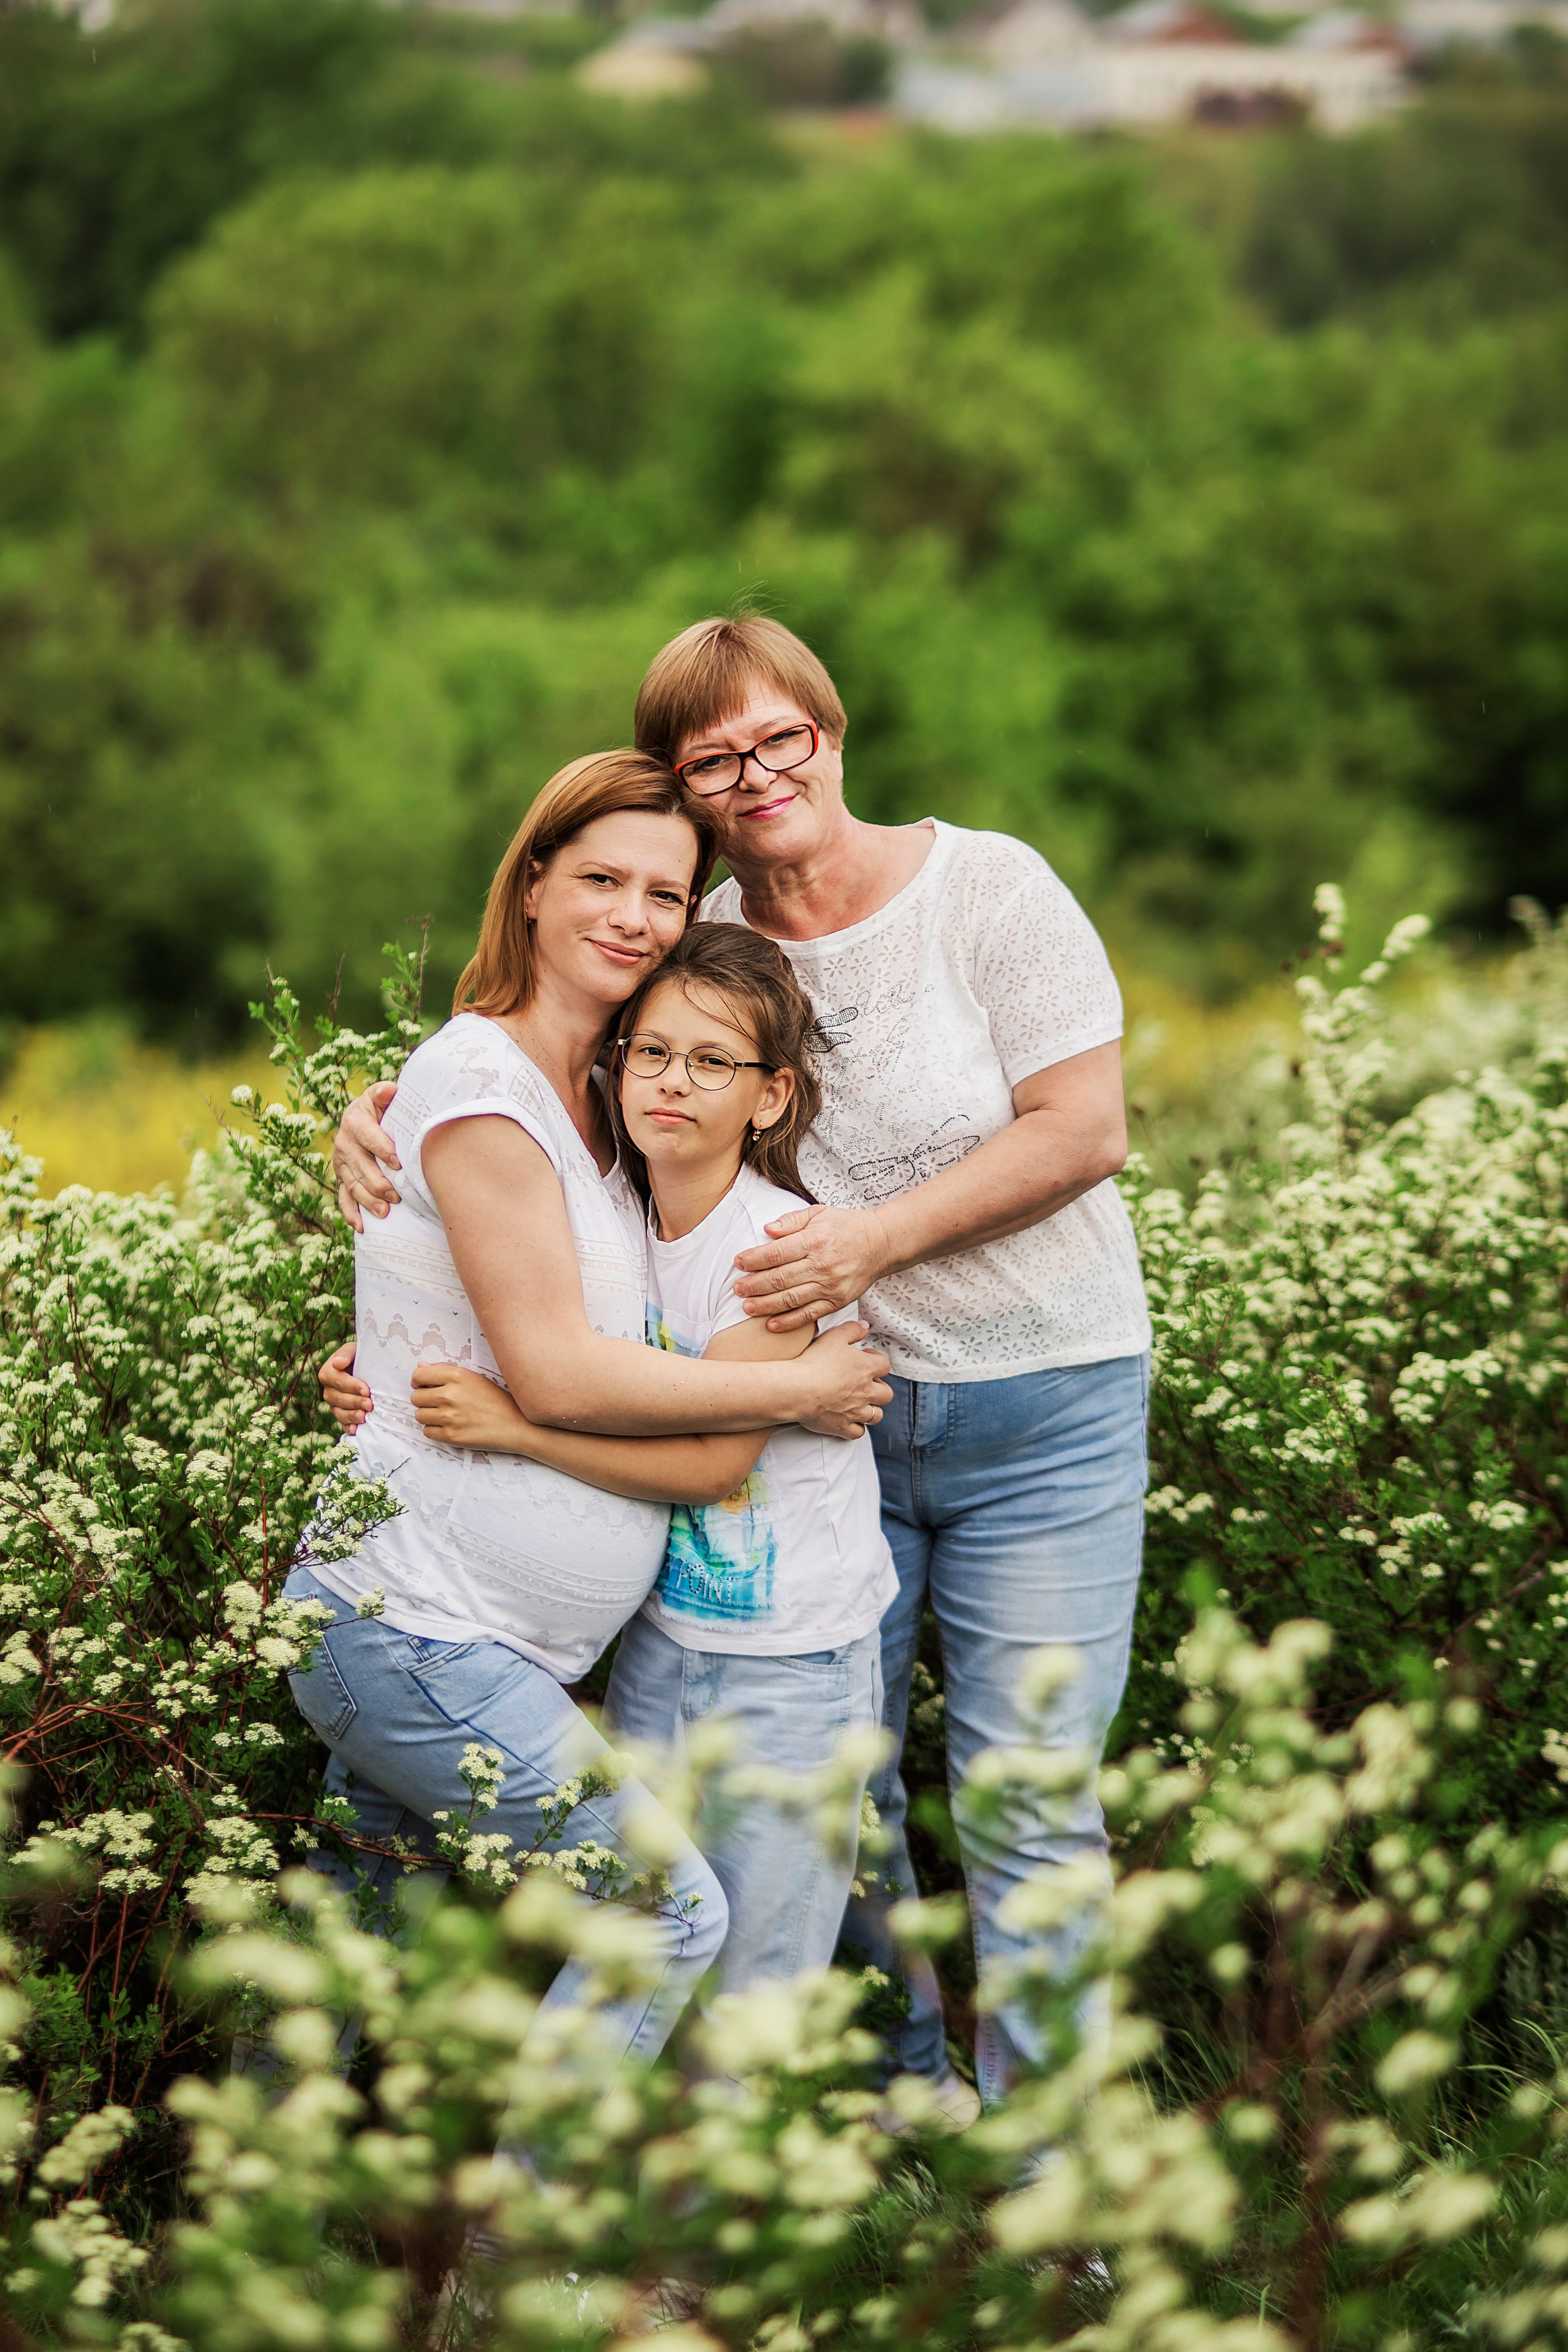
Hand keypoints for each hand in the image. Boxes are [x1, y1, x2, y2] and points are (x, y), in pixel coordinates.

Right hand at [320, 1340, 370, 1433]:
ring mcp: (334, 1404)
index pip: (337, 1381)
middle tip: (370, 1404)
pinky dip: (348, 1427)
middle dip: (355, 1402)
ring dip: (352, 1416)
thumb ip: (346, 1353)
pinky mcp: (342, 1414)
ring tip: (364, 1417)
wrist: (369, 1367)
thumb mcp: (354, 1349)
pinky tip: (356, 1429)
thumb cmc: (361, 1355)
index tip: (366, 1390)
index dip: (351, 1386)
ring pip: (339, 1412)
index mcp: (328, 1373)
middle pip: (338, 1399)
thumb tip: (337, 1363)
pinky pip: (342, 1423)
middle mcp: (329, 1390)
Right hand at [333, 1081, 401, 1231]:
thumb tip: (391, 1089)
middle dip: (378, 1183)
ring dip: (367, 1201)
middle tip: (396, 1195)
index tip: (397, 1163)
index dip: (382, 1150)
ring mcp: (341, 1164)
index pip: (369, 1138)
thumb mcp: (380, 1096)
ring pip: (353, 1185)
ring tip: (384, 1212)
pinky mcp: (341, 1178)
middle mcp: (344, 1144)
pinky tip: (361, 1227)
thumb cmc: (379, 1108)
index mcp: (355, 1123)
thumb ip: (384, 1093)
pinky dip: (350, 1213)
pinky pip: (343, 1197)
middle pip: (361, 1167)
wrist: (360, 1117)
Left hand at [412, 1362, 536, 1453]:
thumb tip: (419, 1368)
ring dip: (429, 1415)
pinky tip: (449, 1426)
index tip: (425, 1386)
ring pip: (419, 1415)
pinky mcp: (451, 1436)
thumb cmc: (495, 1399)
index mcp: (456, 1376)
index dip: (418, 1382)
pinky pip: (427, 1432)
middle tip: (438, 1402)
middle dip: (424, 1400)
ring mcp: (449, 1417)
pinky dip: (435, 1430)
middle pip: (416, 1398)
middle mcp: (450, 1395)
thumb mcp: (473, 1377)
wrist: (515, 1424)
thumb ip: (444, 1370)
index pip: (418, 1377)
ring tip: (445, 1415)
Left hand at [732, 1204, 893, 1332]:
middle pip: (780, 1279)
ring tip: (746, 1307)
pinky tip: (771, 1325)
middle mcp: (821, 1264)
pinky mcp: (837, 1301)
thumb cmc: (846, 1226)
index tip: (738, 1262)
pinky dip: (789, 1322)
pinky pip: (809, 1315)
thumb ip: (791, 1221)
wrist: (881, 1243)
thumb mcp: (819, 1213)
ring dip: (765, 1305)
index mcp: (814, 1240)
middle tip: (736, 1289)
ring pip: (791, 1299)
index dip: (754, 1259)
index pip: (776, 1253)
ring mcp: (830, 1285)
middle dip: (754, 1285)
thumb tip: (766, 1229)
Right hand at [795, 1321, 891, 1429]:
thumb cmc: (814, 1361)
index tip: (865, 1359)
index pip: (885, 1366)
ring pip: (876, 1415)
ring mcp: (855, 1412)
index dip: (877, 1361)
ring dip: (872, 1410)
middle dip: (879, 1389)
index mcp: (866, 1368)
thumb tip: (865, 1327)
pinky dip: (856, 1428)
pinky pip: (858, 1432)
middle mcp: (866, 1392)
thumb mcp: (834, 1336)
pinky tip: (848, 1420)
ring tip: (859, 1404)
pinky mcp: (842, 1427)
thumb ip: (852, 1330)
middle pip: (886, 1394)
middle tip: (866, 1384)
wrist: (797, 1389)